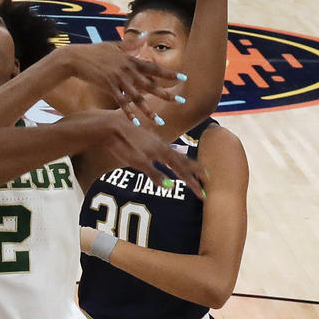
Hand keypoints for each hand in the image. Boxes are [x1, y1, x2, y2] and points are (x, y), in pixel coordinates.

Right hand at [58, 37, 181, 121]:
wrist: (75, 58)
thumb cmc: (93, 51)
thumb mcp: (113, 45)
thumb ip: (130, 44)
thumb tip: (145, 36)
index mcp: (130, 60)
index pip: (154, 68)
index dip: (169, 74)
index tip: (183, 78)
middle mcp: (127, 69)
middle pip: (150, 84)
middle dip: (166, 94)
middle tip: (181, 101)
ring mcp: (118, 79)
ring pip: (138, 97)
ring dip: (149, 110)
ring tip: (159, 121)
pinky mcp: (108, 86)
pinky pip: (121, 102)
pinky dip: (128, 113)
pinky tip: (135, 122)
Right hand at [74, 110, 205, 192]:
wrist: (111, 127)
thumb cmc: (125, 137)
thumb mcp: (141, 150)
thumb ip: (151, 159)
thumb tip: (159, 168)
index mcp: (161, 147)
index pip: (182, 160)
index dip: (195, 168)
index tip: (207, 177)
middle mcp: (160, 148)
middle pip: (182, 164)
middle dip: (195, 177)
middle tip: (206, 191)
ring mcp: (152, 152)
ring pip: (174, 166)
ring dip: (186, 179)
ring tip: (198, 188)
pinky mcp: (139, 157)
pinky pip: (153, 170)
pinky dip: (161, 178)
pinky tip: (169, 185)